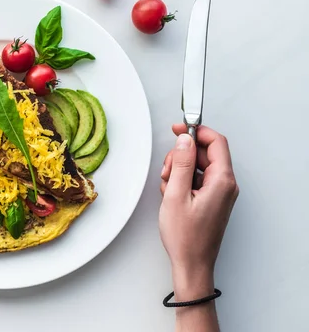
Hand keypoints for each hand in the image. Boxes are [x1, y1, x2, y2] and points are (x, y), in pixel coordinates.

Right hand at [159, 124, 238, 298]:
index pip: (216, 142)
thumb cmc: (186, 237)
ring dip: (179, 171)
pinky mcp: (211, 200)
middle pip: (205, 154)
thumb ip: (182, 164)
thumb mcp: (177, 195)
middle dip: (182, 157)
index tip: (179, 129)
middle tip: (168, 170)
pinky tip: (172, 195)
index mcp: (222, 181)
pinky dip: (182, 182)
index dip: (196, 132)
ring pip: (198, 167)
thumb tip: (185, 141)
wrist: (192, 263)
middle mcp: (225, 185)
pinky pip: (197, 180)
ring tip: (169, 188)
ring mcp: (219, 193)